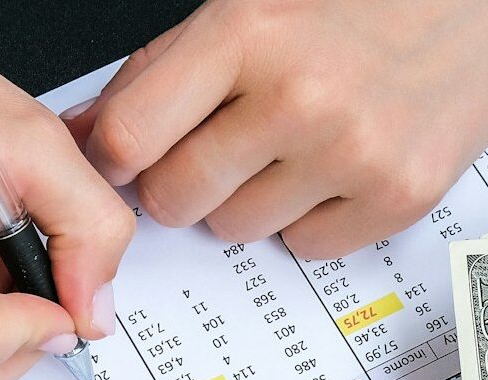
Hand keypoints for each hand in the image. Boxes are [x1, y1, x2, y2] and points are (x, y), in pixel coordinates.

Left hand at [69, 0, 487, 259]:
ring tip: (289, 143)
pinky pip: (306, 247)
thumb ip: (165, 69)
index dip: (114, 156)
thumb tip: (88, 132)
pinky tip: (334, 164)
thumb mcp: (251, 1)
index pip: (127, 140)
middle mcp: (298, 97)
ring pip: (235, 229)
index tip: (126, 157)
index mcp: (246, 33)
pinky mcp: (399, 195)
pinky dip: (310, 216)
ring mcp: (352, 153)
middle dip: (180, 181)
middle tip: (217, 147)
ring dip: (247, 198)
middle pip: (175, 199)